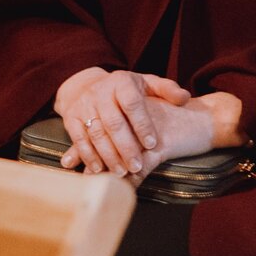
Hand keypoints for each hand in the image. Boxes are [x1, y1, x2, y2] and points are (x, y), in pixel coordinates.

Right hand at [53, 68, 186, 177]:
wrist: (87, 86)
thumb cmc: (126, 91)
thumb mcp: (147, 83)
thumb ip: (167, 90)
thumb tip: (184, 98)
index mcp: (121, 82)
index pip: (132, 104)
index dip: (142, 125)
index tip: (153, 144)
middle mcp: (100, 93)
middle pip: (113, 122)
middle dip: (126, 147)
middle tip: (137, 166)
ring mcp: (83, 106)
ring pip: (95, 133)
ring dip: (108, 156)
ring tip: (121, 173)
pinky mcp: (70, 118)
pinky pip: (78, 139)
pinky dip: (88, 156)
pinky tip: (99, 170)